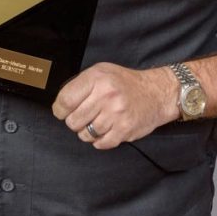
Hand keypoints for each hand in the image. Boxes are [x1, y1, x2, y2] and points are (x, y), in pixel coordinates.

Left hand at [51, 62, 179, 149]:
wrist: (156, 92)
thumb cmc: (125, 82)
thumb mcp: (101, 71)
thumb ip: (80, 85)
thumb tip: (60, 105)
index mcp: (97, 78)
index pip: (65, 100)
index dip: (59, 110)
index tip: (62, 112)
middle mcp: (106, 95)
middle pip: (73, 121)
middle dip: (75, 121)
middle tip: (84, 116)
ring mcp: (116, 114)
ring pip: (85, 134)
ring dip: (88, 132)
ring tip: (97, 122)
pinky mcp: (125, 130)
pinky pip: (101, 144)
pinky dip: (100, 140)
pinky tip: (106, 130)